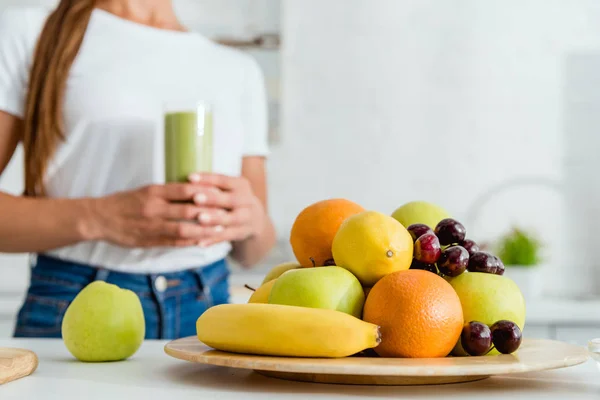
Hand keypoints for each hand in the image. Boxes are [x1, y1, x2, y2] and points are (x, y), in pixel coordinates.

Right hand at [87, 183, 223, 247]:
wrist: (99, 218)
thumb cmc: (125, 202)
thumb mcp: (146, 190)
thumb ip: (168, 191)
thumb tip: (195, 189)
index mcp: (153, 192)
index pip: (184, 189)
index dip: (204, 192)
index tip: (220, 193)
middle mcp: (153, 208)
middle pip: (187, 210)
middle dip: (209, 213)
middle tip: (227, 213)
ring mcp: (151, 226)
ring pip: (183, 229)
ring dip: (203, 230)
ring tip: (219, 229)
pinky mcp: (148, 241)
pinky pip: (173, 243)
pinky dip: (190, 242)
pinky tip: (203, 241)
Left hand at [188, 172, 266, 246]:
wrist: (255, 220)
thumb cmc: (231, 201)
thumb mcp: (228, 190)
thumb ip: (211, 186)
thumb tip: (184, 183)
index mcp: (241, 185)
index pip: (224, 180)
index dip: (208, 179)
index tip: (190, 178)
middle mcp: (247, 201)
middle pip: (231, 199)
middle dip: (213, 199)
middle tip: (195, 198)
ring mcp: (247, 218)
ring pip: (232, 219)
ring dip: (215, 219)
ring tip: (200, 218)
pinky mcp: (243, 233)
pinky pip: (228, 237)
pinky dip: (214, 239)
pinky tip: (200, 242)